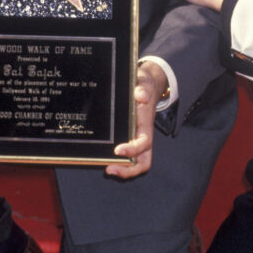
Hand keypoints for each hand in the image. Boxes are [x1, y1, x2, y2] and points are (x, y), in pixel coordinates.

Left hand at [106, 60, 167, 178]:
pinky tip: (104, 159)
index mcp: (146, 125)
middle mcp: (143, 136)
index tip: (118, 150)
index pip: (144, 143)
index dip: (133, 149)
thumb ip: (142, 87)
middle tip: (110, 169)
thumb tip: (141, 96)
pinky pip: (128, 157)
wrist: (147, 85)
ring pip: (136, 163)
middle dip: (129, 170)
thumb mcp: (143, 82)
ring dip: (124, 170)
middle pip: (144, 162)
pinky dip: (119, 163)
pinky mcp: (129, 139)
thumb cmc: (144, 85)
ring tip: (107, 169)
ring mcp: (137, 140)